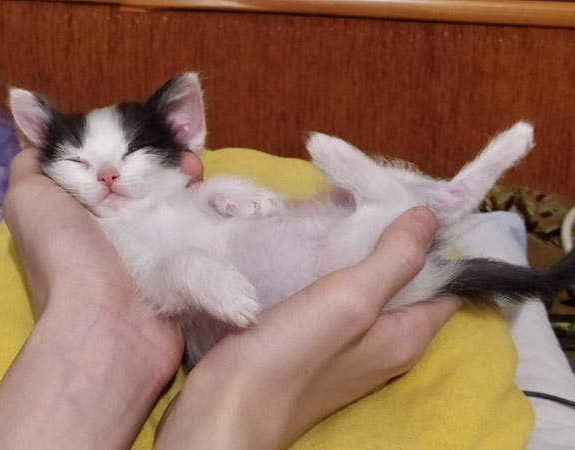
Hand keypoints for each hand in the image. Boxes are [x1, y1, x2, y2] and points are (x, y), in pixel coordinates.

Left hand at [0, 148, 200, 449]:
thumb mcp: (28, 198)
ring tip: (194, 167)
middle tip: (180, 153)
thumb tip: (43, 137)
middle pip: (147, 179)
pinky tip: (214, 194)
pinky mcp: (184, 263)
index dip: (126, 145)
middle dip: (164, 158)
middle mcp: (120, 228)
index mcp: (84, 212)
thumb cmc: (67, 256)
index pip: (110, 167)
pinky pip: (200, 225)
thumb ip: (35, 164)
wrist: (108, 321)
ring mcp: (155, 246)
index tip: (142, 135)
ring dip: (187, 177)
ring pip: (176, 198)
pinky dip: (210, 206)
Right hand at [154, 207, 460, 449]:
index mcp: (407, 334)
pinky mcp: (316, 336)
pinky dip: (334, 264)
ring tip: (346, 207)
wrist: (229, 402)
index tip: (416, 200)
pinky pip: (338, 292)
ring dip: (360, 248)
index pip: (446, 283)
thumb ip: (395, 259)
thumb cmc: (294, 354)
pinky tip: (316, 240)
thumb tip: (429, 218)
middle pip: (406, 280)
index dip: (439, 242)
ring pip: (369, 283)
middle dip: (394, 238)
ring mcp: (350, 340)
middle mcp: (386, 339)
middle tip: (374, 196)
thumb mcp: (352, 300)